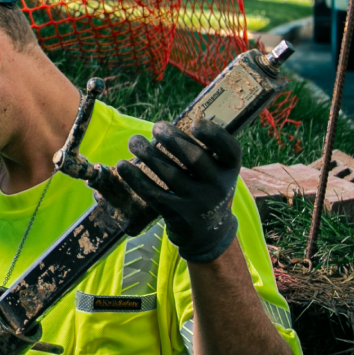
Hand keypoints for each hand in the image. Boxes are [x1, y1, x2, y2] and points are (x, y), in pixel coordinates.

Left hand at [116, 118, 240, 262]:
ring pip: (169, 174)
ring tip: (134, 141)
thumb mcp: (216, 170)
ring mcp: (197, 202)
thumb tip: (168, 127)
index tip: (195, 123)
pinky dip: (136, 178)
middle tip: (156, 127)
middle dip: (173, 140)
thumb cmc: (206, 187)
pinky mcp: (176, 214)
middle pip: (195, 158)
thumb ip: (202, 150)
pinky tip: (123, 165)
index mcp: (230, 169)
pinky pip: (153, 193)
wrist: (207, 231)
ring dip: (148, 154)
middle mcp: (218, 186)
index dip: (214, 135)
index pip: (229, 149)